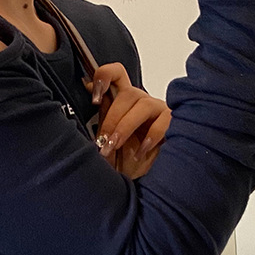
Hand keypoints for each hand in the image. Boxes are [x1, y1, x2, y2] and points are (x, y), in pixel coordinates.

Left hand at [83, 63, 170, 178]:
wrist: (143, 179)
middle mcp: (140, 102)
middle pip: (127, 94)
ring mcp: (157, 111)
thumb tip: (83, 96)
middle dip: (112, 118)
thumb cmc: (124, 160)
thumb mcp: (106, 141)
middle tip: (103, 141)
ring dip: (126, 127)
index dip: (104, 76)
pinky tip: (139, 153)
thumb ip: (97, 121)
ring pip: (144, 105)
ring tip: (115, 146)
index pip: (115, 75)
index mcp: (122, 102)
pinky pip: (163, 121)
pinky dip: (150, 138)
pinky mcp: (172, 123)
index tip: (94, 96)